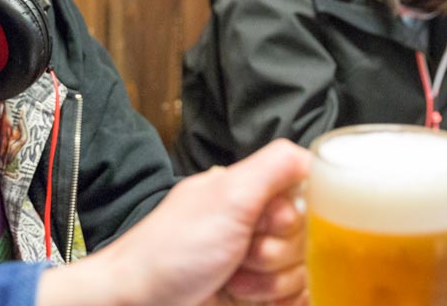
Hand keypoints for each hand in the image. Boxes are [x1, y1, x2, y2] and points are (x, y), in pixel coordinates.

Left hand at [40, 139, 310, 305]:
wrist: (137, 305)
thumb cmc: (172, 252)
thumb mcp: (227, 197)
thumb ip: (273, 168)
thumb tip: (309, 155)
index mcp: (245, 192)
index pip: (302, 196)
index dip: (288, 217)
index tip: (263, 225)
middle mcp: (250, 224)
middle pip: (303, 238)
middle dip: (274, 255)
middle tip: (238, 256)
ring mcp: (252, 263)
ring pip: (299, 272)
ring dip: (267, 284)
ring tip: (230, 281)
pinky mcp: (254, 296)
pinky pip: (294, 298)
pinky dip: (277, 302)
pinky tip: (245, 299)